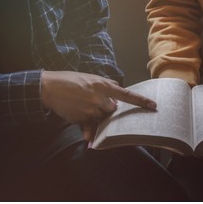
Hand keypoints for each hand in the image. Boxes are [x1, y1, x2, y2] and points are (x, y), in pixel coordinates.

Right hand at [41, 71, 156, 124]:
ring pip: (102, 118)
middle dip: (107, 108)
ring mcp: (90, 111)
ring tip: (82, 104)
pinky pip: (90, 125)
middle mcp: (99, 99)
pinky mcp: (82, 119)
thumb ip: (106, 85)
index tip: (153, 106)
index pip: (126, 95)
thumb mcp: (90, 78)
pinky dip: (87, 123)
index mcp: (102, 85)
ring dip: (96, 115)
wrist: (49, 88)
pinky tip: (77, 111)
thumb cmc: (70, 80)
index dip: (141, 101)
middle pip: (113, 110)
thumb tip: (118, 89)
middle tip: (94, 101)